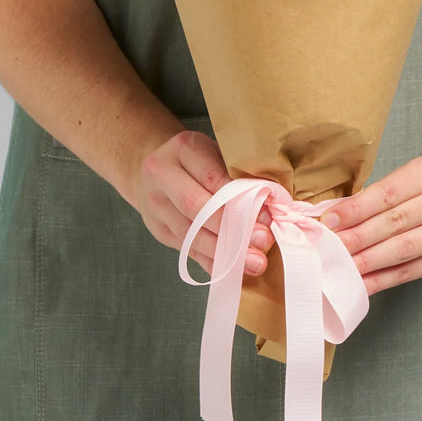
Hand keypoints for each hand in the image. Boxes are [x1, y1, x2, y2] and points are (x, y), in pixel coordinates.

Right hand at [137, 130, 273, 276]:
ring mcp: (156, 206)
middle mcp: (162, 176)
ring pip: (191, 234)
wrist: (151, 168)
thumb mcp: (215, 151)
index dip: (240, 198)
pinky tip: (234, 271)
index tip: (267, 216)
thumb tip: (270, 203)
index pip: (212, 177)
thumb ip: (236, 173)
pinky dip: (212, 262)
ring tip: (254, 262)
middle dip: (232, 229)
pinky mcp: (159, 230)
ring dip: (225, 252)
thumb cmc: (196, 159)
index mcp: (182, 149)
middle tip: (263, 242)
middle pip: (197, 208)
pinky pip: (188, 250)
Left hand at [321, 154, 421, 295]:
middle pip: (396, 223)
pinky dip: (384, 279)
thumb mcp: (407, 174)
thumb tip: (335, 218)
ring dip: (369, 261)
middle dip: (358, 238)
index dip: (356, 209)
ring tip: (342, 267)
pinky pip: (411, 271)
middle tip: (330, 248)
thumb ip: (375, 194)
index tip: (329, 221)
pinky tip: (363, 283)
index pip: (388, 193)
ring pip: (404, 249)